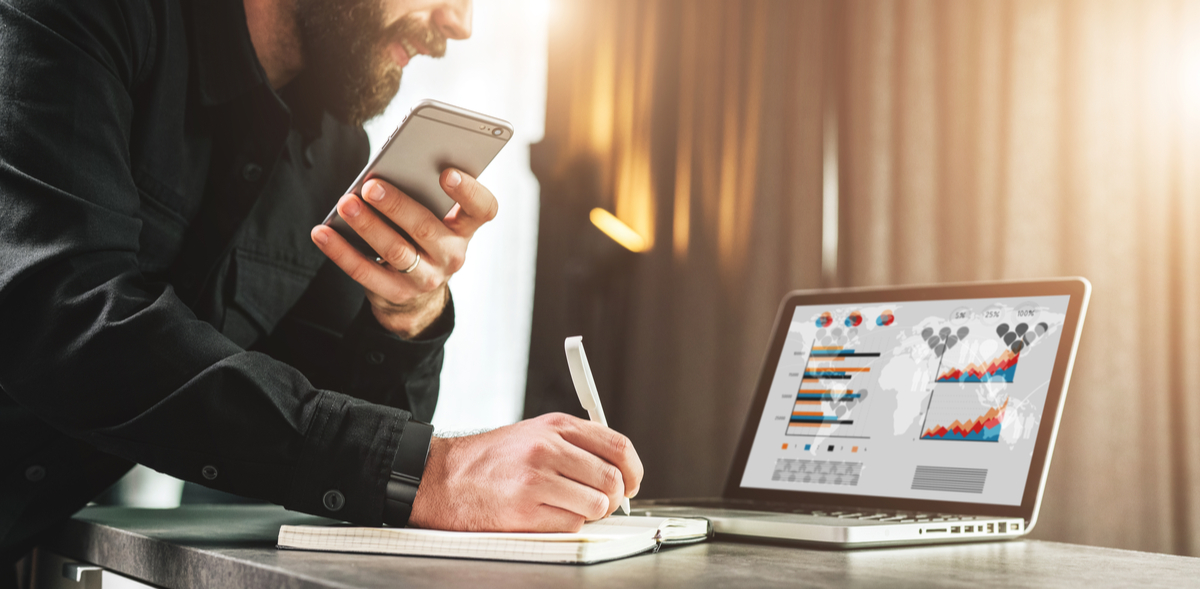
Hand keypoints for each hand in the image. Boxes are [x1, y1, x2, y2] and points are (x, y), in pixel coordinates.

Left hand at [310, 169, 497, 338]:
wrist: (418, 294)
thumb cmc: (421, 237)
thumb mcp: (434, 218)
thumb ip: (423, 194)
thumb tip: (385, 172)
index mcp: (465, 228)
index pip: (482, 209)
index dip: (469, 191)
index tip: (446, 173)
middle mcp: (451, 255)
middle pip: (426, 228)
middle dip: (397, 205)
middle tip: (371, 186)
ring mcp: (425, 278)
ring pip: (395, 250)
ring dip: (368, 225)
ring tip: (346, 204)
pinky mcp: (396, 293)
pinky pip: (365, 272)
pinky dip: (341, 251)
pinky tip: (322, 232)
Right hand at [409, 413, 644, 531]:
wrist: (441, 476)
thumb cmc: (490, 459)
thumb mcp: (534, 433)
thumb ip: (575, 444)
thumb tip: (618, 469)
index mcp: (555, 426)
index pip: (617, 446)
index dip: (633, 469)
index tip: (632, 482)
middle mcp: (547, 449)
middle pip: (611, 480)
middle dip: (613, 497)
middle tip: (601, 501)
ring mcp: (536, 481)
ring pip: (596, 506)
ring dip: (589, 513)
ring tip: (568, 507)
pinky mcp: (524, 512)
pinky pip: (572, 525)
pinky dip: (567, 525)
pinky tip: (546, 515)